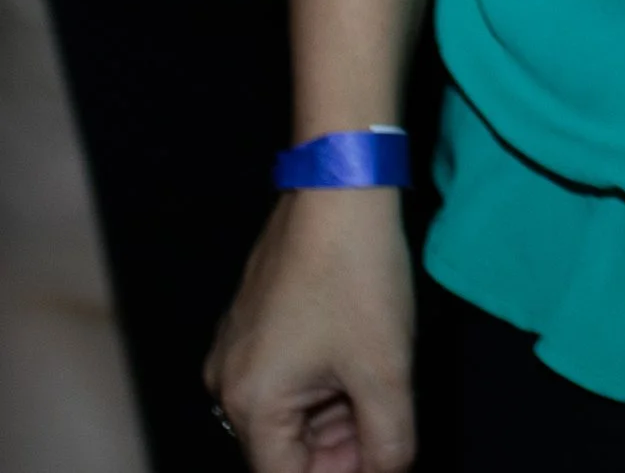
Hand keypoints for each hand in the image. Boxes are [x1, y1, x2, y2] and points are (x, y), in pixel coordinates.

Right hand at [209, 187, 416, 471]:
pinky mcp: (253, 321)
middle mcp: (228, 383)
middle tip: (390, 423)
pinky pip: (286, 375)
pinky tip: (360, 357)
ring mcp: (237, 348)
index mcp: (250, 403)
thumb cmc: (359, 276)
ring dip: (336, 413)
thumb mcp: (386, 369)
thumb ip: (388, 443)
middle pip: (287, 449)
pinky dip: (324, 381)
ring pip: (291, 412)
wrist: (341, 185)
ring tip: (379, 379)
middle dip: (341, 447)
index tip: (379, 460)